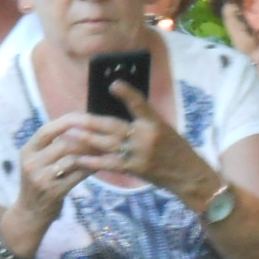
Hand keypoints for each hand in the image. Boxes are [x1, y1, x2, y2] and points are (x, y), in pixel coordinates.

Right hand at [14, 114, 103, 223]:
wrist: (30, 213)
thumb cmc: (38, 183)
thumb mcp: (37, 161)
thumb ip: (51, 145)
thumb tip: (79, 125)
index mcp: (27, 151)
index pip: (47, 130)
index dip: (66, 122)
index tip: (84, 117)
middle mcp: (31, 163)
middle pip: (63, 144)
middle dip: (85, 140)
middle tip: (102, 138)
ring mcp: (41, 178)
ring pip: (72, 159)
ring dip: (90, 155)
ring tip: (103, 151)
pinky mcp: (53, 192)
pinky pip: (77, 176)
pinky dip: (90, 169)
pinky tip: (99, 166)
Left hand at [82, 83, 209, 198]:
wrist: (187, 175)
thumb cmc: (175, 149)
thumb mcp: (163, 128)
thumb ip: (142, 120)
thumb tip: (118, 113)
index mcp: (155, 122)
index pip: (140, 104)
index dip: (127, 93)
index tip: (114, 84)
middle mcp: (146, 136)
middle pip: (113, 126)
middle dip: (91, 122)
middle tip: (72, 117)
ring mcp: (138, 153)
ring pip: (107, 144)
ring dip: (87, 139)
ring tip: (71, 134)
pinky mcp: (134, 169)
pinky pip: (110, 164)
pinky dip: (94, 161)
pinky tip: (81, 158)